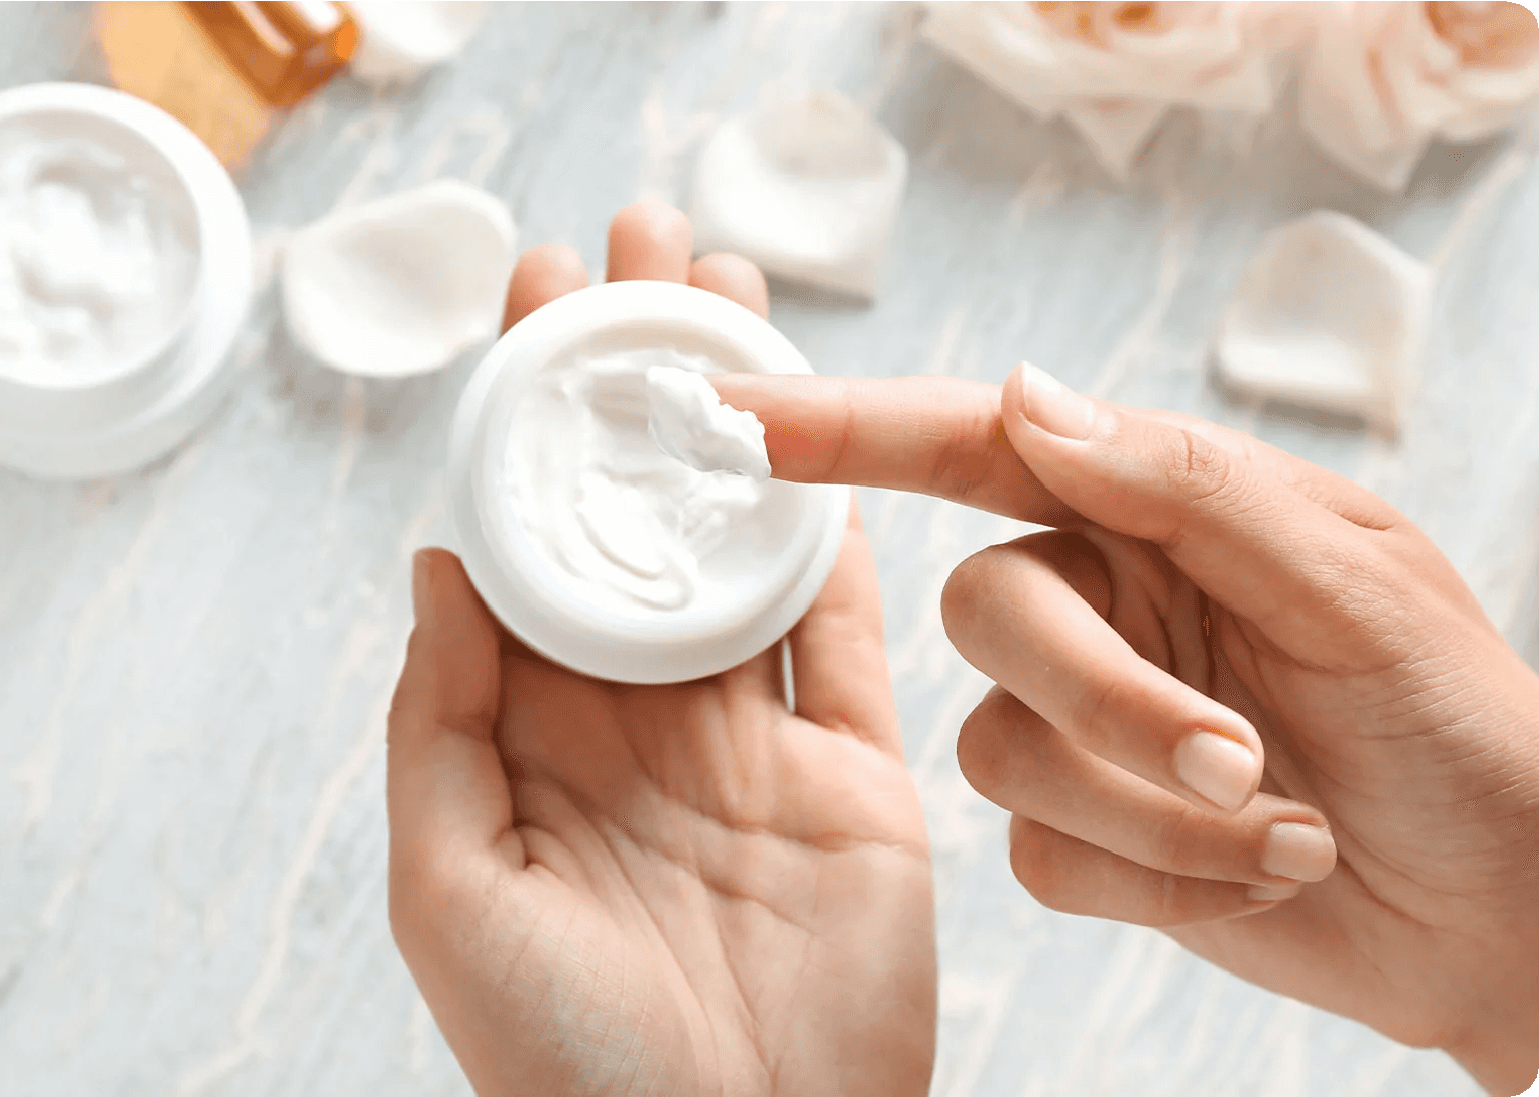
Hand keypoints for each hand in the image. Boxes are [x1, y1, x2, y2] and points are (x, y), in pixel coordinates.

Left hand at [386, 202, 936, 1096]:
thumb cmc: (566, 1064)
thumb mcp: (450, 889)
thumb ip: (440, 720)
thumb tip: (440, 560)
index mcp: (538, 735)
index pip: (532, 541)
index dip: (530, 416)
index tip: (532, 299)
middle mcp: (645, 717)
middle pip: (641, 511)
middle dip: (639, 378)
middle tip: (645, 245)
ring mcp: (756, 738)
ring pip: (747, 542)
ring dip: (747, 422)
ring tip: (739, 296)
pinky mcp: (856, 771)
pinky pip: (846, 629)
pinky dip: (838, 531)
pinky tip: (829, 435)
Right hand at [718, 362, 1538, 1094]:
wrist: (1499, 905)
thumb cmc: (1462, 724)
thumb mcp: (1353, 581)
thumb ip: (1186, 485)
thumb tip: (1026, 397)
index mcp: (1158, 510)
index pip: (980, 447)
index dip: (854, 428)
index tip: (745, 419)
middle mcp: (1103, 604)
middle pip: (988, 613)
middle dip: (1104, 697)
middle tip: (1238, 759)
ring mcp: (1083, 724)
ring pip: (1005, 752)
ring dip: (1159, 807)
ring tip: (1288, 827)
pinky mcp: (1083, 833)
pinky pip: (1042, 856)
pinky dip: (1163, 878)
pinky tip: (1263, 874)